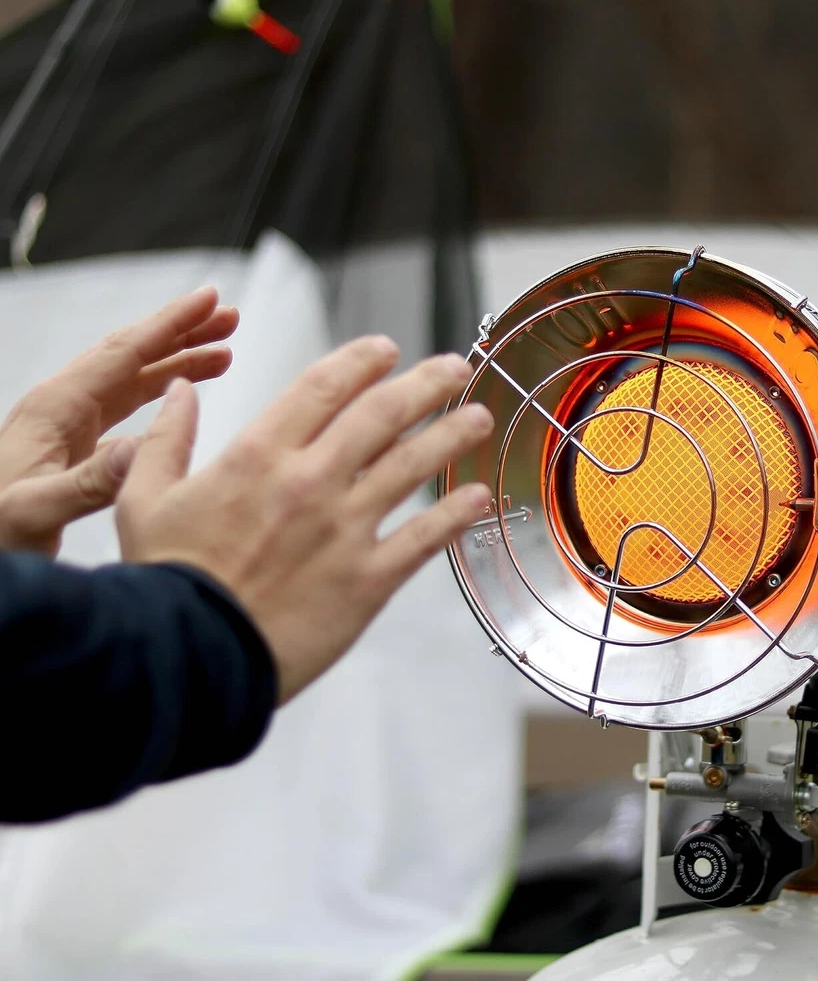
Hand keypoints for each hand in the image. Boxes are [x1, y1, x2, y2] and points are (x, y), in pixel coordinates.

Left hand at [0, 287, 236, 553]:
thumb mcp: (36, 511)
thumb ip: (90, 481)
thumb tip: (144, 447)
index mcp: (56, 409)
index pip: (124, 353)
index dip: (170, 324)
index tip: (208, 298)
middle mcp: (63, 409)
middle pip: (133, 355)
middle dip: (183, 333)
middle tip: (229, 318)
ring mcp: (70, 428)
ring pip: (134, 380)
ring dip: (179, 363)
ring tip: (224, 353)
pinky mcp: (77, 450)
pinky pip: (128, 410)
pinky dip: (162, 397)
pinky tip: (183, 400)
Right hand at [116, 337, 492, 703]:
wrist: (190, 659)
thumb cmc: (168, 583)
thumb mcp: (144, 500)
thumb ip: (164, 440)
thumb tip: (179, 394)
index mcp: (258, 457)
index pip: (323, 387)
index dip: (362, 361)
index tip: (387, 350)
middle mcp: (310, 482)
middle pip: (383, 414)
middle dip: (426, 383)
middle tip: (455, 368)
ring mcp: (344, 530)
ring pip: (413, 466)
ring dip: (453, 435)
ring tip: (480, 418)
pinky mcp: (367, 580)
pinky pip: (424, 538)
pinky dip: (456, 515)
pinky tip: (479, 497)